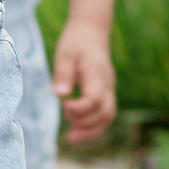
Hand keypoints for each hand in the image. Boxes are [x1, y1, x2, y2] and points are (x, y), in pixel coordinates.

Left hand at [52, 25, 117, 142]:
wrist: (91, 32)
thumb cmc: (75, 42)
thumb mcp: (65, 54)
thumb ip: (63, 74)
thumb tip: (59, 95)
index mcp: (96, 73)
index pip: (95, 98)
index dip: (80, 109)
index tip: (64, 106)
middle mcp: (107, 84)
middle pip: (105, 112)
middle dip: (86, 123)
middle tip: (65, 116)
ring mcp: (109, 89)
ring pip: (108, 116)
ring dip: (91, 130)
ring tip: (71, 137)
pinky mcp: (106, 93)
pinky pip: (105, 114)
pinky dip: (94, 126)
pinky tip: (77, 130)